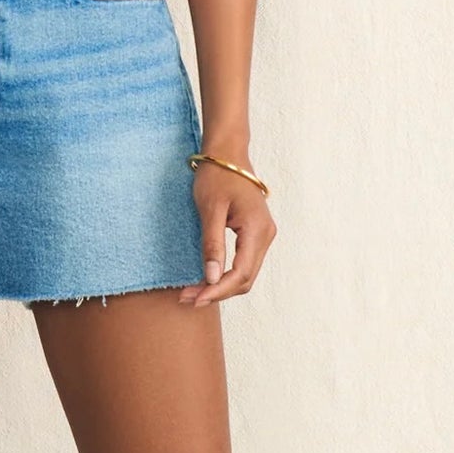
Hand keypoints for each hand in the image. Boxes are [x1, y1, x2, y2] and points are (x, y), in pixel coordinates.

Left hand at [179, 159, 275, 304]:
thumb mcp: (209, 209)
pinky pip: (244, 263)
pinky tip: (206, 279)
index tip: (195, 298)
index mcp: (257, 230)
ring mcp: (264, 236)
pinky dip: (226, 276)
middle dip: (217, 292)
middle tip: (187, 298)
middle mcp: (266, 236)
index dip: (218, 290)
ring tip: (192, 293)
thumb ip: (212, 244)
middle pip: (245, 279)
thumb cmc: (216, 176)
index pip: (241, 273)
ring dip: (221, 286)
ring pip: (245, 274)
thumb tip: (212, 278)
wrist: (227, 154)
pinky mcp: (256, 235)